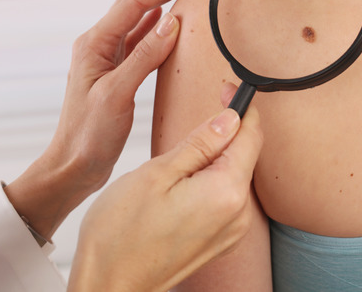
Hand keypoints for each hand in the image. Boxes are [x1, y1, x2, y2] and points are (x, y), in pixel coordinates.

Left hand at [5, 0, 206, 239]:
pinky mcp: (116, 74)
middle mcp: (98, 45)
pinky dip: (155, 24)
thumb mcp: (117, 94)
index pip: (135, 2)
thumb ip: (143, 57)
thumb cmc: (89, 135)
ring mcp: (107, 59)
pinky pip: (138, 40)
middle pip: (134, 3)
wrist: (73, 166)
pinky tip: (164, 19)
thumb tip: (171, 23)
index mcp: (94, 44)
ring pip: (136, 18)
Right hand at [67, 84, 262, 291]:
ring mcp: (232, 231)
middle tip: (196, 118)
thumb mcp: (157, 173)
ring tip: (180, 156)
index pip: (251, 135)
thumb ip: (200, 143)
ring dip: (217, 157)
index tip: (226, 89)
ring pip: (235, 176)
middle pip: (246, 156)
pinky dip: (212, 181)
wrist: (109, 286)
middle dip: (228, 131)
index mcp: (226, 192)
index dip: (242, 107)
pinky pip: (226, 199)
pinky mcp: (221, 241)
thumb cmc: (120, 234)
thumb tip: (230, 118)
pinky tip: (184, 182)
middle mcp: (239, 214)